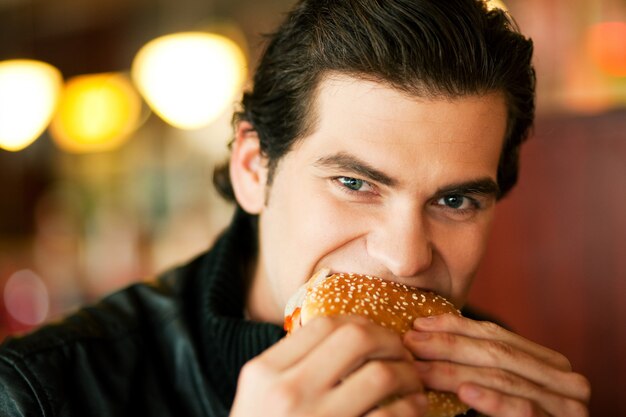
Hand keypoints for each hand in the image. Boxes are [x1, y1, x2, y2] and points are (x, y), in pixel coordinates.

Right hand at [231, 315, 427, 416]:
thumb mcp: (257, 396)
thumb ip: (289, 366)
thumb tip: (341, 337)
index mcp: (264, 372)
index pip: (322, 325)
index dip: (357, 324)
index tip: (373, 335)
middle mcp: (289, 391)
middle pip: (356, 338)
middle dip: (388, 340)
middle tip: (400, 353)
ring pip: (381, 375)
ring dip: (407, 374)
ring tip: (412, 381)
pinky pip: (389, 416)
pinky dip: (410, 408)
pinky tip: (413, 408)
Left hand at [403, 314, 590, 416]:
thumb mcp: (495, 390)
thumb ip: (476, 367)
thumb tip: (424, 338)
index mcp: (549, 363)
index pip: (494, 335)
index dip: (454, 327)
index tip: (417, 324)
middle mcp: (564, 380)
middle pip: (496, 354)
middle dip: (448, 346)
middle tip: (410, 343)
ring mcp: (568, 405)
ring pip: (502, 379)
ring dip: (454, 373)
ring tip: (420, 368)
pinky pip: (523, 409)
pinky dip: (492, 399)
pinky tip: (464, 392)